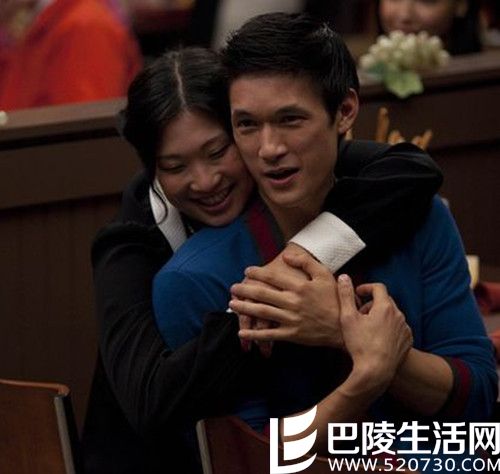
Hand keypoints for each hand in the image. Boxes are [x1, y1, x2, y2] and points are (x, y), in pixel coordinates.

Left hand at [230, 246, 342, 347]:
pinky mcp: (292, 335)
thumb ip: (305, 262)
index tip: (246, 270)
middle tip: (233, 287)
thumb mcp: (325, 275)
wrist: (345, 327)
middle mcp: (293, 302)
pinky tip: (242, 332)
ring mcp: (291, 320)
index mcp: (300, 287)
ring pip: (262, 312)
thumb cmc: (335, 299)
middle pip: (263, 294)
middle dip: (245, 290)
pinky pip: (269, 334)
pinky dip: (254, 334)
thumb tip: (286, 255)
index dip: (257, 273)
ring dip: (245, 308)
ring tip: (232, 304)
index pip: (273, 277)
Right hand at [338, 274, 412, 392]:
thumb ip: (346, 295)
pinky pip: (398, 328)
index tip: (358, 293)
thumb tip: (344, 277)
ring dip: (380, 316)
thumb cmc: (360, 345)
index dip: (366, 287)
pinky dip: (388, 328)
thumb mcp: (348, 318)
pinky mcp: (407, 341)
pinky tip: (377, 338)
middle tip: (359, 313)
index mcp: (385, 307)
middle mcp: (398, 315)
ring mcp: (405, 328)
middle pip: (385, 301)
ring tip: (367, 328)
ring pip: (392, 315)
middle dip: (372, 303)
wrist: (376, 371)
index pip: (378, 287)